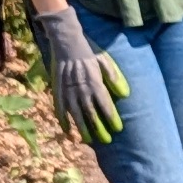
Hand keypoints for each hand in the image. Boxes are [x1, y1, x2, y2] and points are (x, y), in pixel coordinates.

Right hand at [32, 8, 129, 146]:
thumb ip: (114, 78)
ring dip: (82, 129)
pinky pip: (60, 111)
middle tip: (106, 141)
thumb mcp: (105, 61)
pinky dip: (64, 122)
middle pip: (92, 115)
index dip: (112, 119)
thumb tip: (125, 95)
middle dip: (99, 129)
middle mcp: (82, 91)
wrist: (66, 42)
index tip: (118, 129)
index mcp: (95, 84)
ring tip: (88, 140)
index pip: (106, 106)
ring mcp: (68, 92)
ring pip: (76, 116)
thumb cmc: (89, 51)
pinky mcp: (58, 92)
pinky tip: (68, 132)